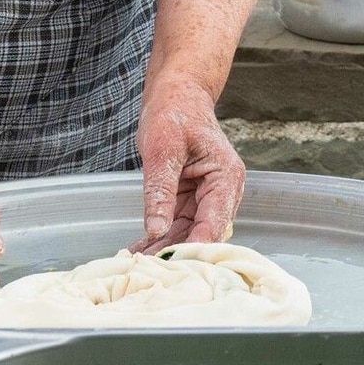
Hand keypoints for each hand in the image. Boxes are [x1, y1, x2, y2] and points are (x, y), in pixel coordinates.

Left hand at [139, 73, 244, 248]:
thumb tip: (156, 230)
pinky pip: (176, 224)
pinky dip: (159, 237)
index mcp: (226, 178)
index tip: (170, 265)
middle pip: (202, 233)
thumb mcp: (163, 149)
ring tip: (137, 265)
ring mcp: (207, 197)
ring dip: (165, 249)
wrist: (177, 95)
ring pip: (188, 233)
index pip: (214, 223)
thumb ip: (160, 191)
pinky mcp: (191, 198)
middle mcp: (222, 191)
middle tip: (147, 270)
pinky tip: (139, 251)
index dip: (193, 247)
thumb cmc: (175, 113)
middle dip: (176, 253)